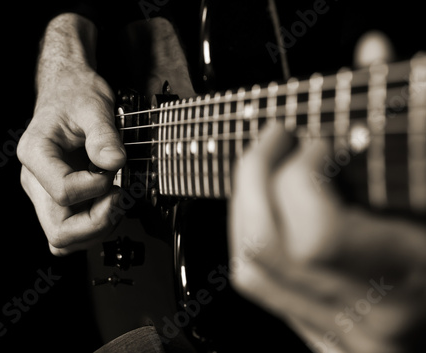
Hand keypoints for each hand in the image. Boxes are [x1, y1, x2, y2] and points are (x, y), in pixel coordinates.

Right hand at [17, 67, 125, 255]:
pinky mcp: (59, 199)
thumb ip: (104, 134)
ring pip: (64, 239)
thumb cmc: (75, 95)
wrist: (69, 90)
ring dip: (98, 228)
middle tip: (119, 198)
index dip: (96, 186)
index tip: (112, 167)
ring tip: (116, 198)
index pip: (62, 192)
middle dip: (97, 223)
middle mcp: (35, 180)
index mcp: (35, 154)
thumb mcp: (93, 106)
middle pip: (59, 231)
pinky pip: (72, 230)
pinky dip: (93, 227)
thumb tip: (114, 163)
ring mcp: (46, 193)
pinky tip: (108, 204)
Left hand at [228, 125, 425, 352]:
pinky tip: (264, 204)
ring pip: (250, 267)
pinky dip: (247, 233)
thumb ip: (400, 191)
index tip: (318, 143)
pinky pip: (257, 283)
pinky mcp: (314, 331)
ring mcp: (332, 333)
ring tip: (262, 165)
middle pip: (267, 247)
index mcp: (405, 292)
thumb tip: (358, 135)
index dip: (302, 177)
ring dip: (244, 202)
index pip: (320, 239)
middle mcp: (362, 323)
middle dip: (256, 175)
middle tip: (277, 136)